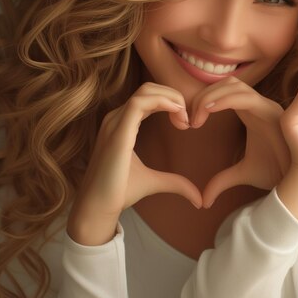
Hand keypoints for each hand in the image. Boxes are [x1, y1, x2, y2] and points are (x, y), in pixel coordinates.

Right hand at [67, 82, 201, 245]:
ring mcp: (115, 124)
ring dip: (172, 99)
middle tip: (188, 120)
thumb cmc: (119, 192)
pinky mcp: (117, 133)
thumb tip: (199, 199)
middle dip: (174, 97)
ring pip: (146, 91)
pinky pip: (139, 103)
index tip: (186, 123)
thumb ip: (177, 183)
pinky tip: (178, 114)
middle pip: (149, 88)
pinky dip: (162, 102)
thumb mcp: (155, 182)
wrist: (98, 208)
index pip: (148, 96)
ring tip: (185, 119)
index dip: (171, 102)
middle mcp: (116, 119)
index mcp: (122, 124)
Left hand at [190, 77, 288, 207]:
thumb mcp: (242, 174)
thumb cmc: (275, 172)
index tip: (189, 123)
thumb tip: (203, 200)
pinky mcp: (272, 112)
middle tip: (190, 119)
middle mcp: (259, 105)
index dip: (203, 100)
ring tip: (197, 117)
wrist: (297, 181)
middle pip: (228, 83)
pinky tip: (207, 112)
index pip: (225, 92)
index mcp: (251, 113)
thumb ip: (221, 181)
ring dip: (211, 96)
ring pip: (235, 85)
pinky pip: (245, 97)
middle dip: (204, 95)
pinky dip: (223, 99)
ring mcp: (267, 106)